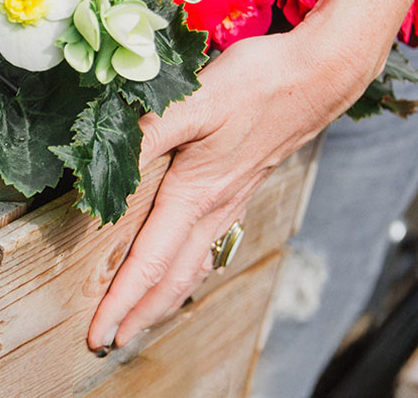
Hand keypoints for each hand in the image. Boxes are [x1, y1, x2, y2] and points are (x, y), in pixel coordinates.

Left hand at [86, 0, 417, 350]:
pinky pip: (206, 245)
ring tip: (138, 319)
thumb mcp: (191, 102)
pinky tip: (181, 268)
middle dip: (137, 314)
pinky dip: (185, 271)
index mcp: (195, 194)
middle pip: (171, 278)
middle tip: (105, 341)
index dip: (121, 301)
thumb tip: (106, 168)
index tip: (99, 334)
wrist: (318, 75)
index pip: (149, 262)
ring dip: (162, 298)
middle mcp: (214, 208)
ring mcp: (230, 202)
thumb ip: (145, 135)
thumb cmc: (256, 83)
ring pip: (191, 266)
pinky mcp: (240, 187)